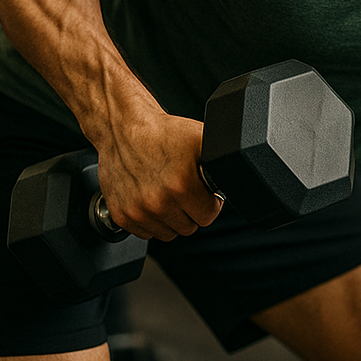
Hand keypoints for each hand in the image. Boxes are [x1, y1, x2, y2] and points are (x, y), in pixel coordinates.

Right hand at [97, 112, 222, 240]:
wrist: (124, 128)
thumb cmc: (162, 133)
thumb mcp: (201, 138)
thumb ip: (222, 160)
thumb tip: (239, 172)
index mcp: (181, 185)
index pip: (208, 216)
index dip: (209, 204)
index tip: (204, 194)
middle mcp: (157, 202)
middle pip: (189, 227)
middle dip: (191, 211)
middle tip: (186, 191)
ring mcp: (137, 211)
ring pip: (167, 233)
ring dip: (171, 218)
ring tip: (168, 194)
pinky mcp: (121, 215)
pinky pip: (145, 232)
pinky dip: (150, 220)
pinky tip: (152, 199)